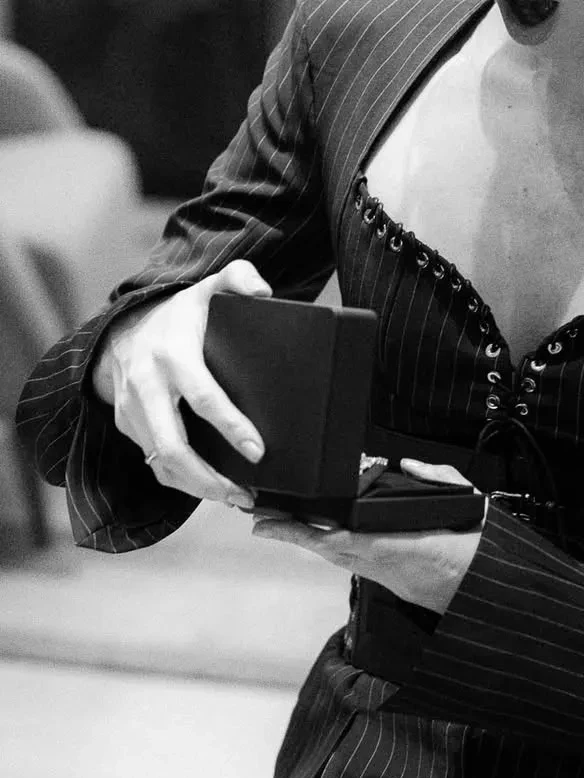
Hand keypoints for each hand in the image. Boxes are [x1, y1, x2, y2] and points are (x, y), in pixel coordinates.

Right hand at [91, 260, 272, 509]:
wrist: (124, 326)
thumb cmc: (180, 312)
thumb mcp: (209, 286)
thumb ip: (240, 278)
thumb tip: (265, 291)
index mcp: (173, 355)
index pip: (203, 398)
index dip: (231, 426)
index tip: (258, 450)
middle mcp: (147, 385)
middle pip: (173, 445)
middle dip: (208, 477)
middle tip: (246, 494)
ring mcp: (132, 409)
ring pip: (160, 462)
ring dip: (197, 487)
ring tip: (236, 499)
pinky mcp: (127, 425)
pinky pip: (152, 462)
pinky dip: (180, 481)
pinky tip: (210, 489)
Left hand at [251, 458, 486, 614]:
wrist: (493, 593)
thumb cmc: (482, 552)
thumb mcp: (471, 505)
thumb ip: (438, 481)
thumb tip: (408, 466)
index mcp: (404, 548)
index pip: (342, 540)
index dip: (303, 533)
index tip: (271, 524)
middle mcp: (390, 568)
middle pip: (329, 550)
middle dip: (293, 533)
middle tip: (260, 517)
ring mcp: (391, 578)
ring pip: (338, 558)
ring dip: (307, 541)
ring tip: (278, 524)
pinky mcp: (396, 582)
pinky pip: (353, 563)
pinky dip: (330, 549)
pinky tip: (318, 538)